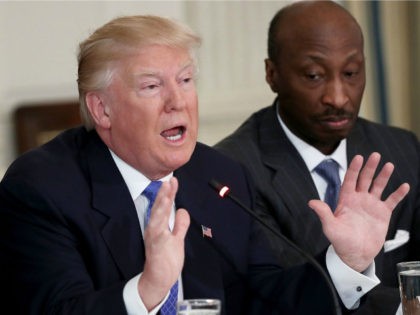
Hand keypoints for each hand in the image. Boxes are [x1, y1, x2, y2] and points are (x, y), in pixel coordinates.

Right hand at [138, 177, 189, 309]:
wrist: (159, 279)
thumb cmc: (166, 261)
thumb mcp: (177, 239)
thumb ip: (180, 225)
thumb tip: (183, 210)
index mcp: (159, 227)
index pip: (164, 207)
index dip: (169, 194)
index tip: (173, 181)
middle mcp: (155, 229)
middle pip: (159, 208)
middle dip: (165, 194)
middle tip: (170, 180)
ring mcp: (155, 236)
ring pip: (157, 216)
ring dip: (162, 202)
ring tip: (166, 190)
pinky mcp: (157, 245)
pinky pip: (158, 230)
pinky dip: (160, 218)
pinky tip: (164, 208)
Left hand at [308, 152, 409, 271]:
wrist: (355, 255)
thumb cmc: (340, 241)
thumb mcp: (330, 227)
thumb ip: (323, 213)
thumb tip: (311, 202)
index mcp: (346, 200)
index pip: (350, 180)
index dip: (354, 169)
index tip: (358, 157)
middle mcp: (359, 199)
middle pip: (365, 179)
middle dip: (370, 167)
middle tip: (375, 155)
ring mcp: (371, 205)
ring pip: (378, 186)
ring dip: (384, 176)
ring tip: (389, 165)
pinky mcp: (383, 214)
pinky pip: (392, 201)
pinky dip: (398, 194)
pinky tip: (404, 186)